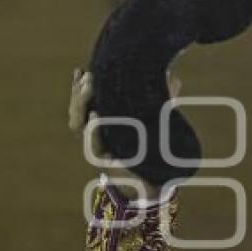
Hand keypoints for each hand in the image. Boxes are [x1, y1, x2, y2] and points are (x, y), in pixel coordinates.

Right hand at [69, 68, 181, 200]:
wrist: (157, 180)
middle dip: (80, 92)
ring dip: (81, 105)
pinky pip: (93, 146)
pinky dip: (93, 130)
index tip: (81, 70)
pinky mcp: (104, 163)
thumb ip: (162, 101)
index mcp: (105, 125)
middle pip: (77, 112)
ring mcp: (98, 149)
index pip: (85, 103)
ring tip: (90, 87)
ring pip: (79, 126)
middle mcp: (97, 136)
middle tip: (89, 75)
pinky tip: (95, 114)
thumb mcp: (158, 121)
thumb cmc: (156, 150)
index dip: (80, 88)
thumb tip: (174, 79)